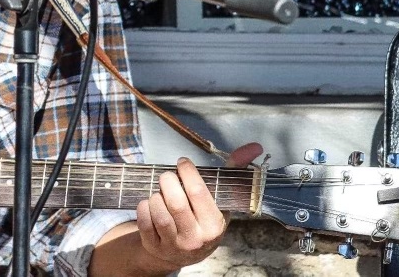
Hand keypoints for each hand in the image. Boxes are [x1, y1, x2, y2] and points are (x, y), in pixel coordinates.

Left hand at [135, 142, 263, 271]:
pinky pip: (143, 221)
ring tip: (160, 193)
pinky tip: (151, 205)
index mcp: (214, 225)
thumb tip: (255, 146)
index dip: (187, 172)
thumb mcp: (221, 200)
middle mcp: (195, 237)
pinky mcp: (155, 247)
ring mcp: (174, 244)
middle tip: (167, 176)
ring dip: (155, 195)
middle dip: (167, 181)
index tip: (183, 162)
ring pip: (158, 211)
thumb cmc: (203, 218)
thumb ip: (235, 172)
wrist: (183, 253)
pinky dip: (144, 207)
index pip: (198, 193)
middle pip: (175, 202)